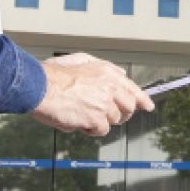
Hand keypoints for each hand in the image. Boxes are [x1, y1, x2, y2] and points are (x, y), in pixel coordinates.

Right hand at [29, 53, 153, 135]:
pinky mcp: (96, 119)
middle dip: (121, 113)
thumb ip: (104, 68)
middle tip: (109, 116)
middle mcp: (110, 88)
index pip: (133, 88)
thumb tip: (120, 73)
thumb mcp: (82, 60)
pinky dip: (91, 129)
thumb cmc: (55, 74)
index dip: (143, 99)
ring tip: (83, 114)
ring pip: (114, 120)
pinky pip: (101, 130)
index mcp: (108, 73)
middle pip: (129, 107)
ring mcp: (104, 104)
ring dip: (101, 120)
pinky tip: (79, 122)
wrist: (41, 87)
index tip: (148, 106)